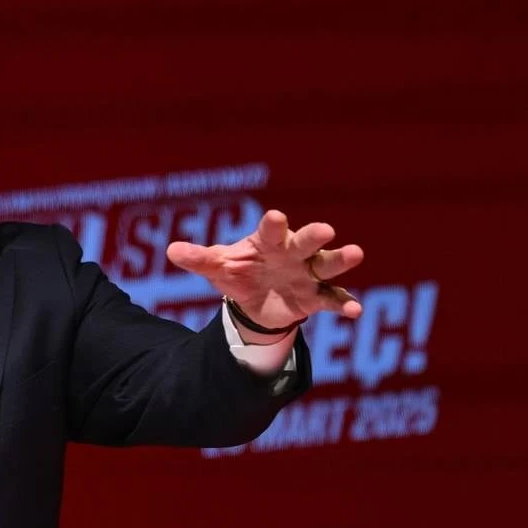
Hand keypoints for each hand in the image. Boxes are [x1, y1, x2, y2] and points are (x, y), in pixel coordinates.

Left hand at [166, 210, 363, 333]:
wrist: (255, 300)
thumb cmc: (239, 271)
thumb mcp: (217, 267)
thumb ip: (198, 259)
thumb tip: (172, 250)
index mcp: (268, 241)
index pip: (270, 230)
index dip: (273, 224)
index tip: (275, 217)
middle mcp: (293, 253)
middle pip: (306, 242)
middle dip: (314, 236)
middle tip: (326, 230)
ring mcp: (308, 274)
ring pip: (327, 265)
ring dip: (340, 260)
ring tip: (355, 253)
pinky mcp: (316, 297)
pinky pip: (333, 299)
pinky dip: (344, 304)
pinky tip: (355, 310)